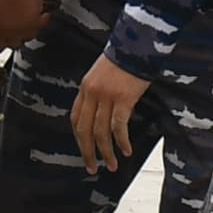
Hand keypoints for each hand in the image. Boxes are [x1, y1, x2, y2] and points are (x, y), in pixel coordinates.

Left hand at [71, 53, 149, 172]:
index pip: (76, 119)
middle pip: (85, 130)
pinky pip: (119, 126)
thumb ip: (96, 93)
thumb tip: (98, 112)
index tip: (84, 151)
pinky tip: (126, 151)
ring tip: (111, 165)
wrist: (136, 45)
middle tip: (91, 167)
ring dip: (106, 152)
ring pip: (101, 132)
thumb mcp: (101, 75)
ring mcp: (106, 97)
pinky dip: (121, 141)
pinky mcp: (123, 99)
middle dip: (87, 152)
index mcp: (85, 88)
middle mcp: (92, 94)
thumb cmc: (122, 59)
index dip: (79, 138)